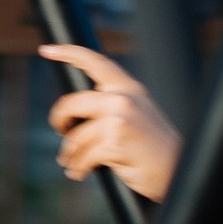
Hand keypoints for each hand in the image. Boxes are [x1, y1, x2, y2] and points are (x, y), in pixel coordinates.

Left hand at [43, 44, 182, 201]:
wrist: (175, 169)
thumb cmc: (151, 148)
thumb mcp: (135, 115)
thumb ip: (110, 106)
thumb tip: (72, 114)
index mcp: (128, 88)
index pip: (96, 62)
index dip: (68, 53)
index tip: (47, 50)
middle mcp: (123, 98)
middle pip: (70, 104)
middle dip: (59, 122)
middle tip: (61, 133)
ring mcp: (119, 119)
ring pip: (74, 137)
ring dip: (69, 155)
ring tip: (73, 164)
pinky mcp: (114, 141)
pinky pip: (82, 157)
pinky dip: (77, 168)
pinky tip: (80, 173)